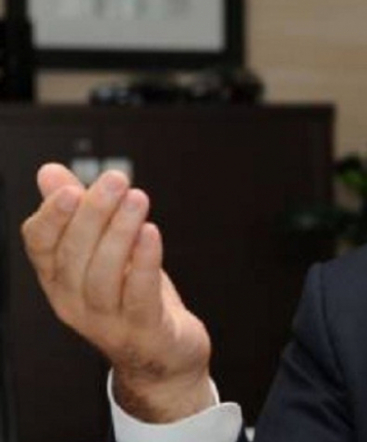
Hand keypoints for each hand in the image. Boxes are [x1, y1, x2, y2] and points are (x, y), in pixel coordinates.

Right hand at [21, 164, 213, 422]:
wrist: (165, 356)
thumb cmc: (133, 298)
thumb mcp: (103, 252)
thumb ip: (78, 213)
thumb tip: (49, 172)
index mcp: (60, 279)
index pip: (39, 245)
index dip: (52, 215)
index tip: (71, 187)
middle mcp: (75, 301)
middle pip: (73, 255)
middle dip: (94, 213)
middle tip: (116, 180)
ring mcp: (107, 321)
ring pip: (103, 274)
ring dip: (120, 232)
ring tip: (138, 199)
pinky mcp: (143, 330)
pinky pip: (139, 295)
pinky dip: (144, 262)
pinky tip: (152, 233)